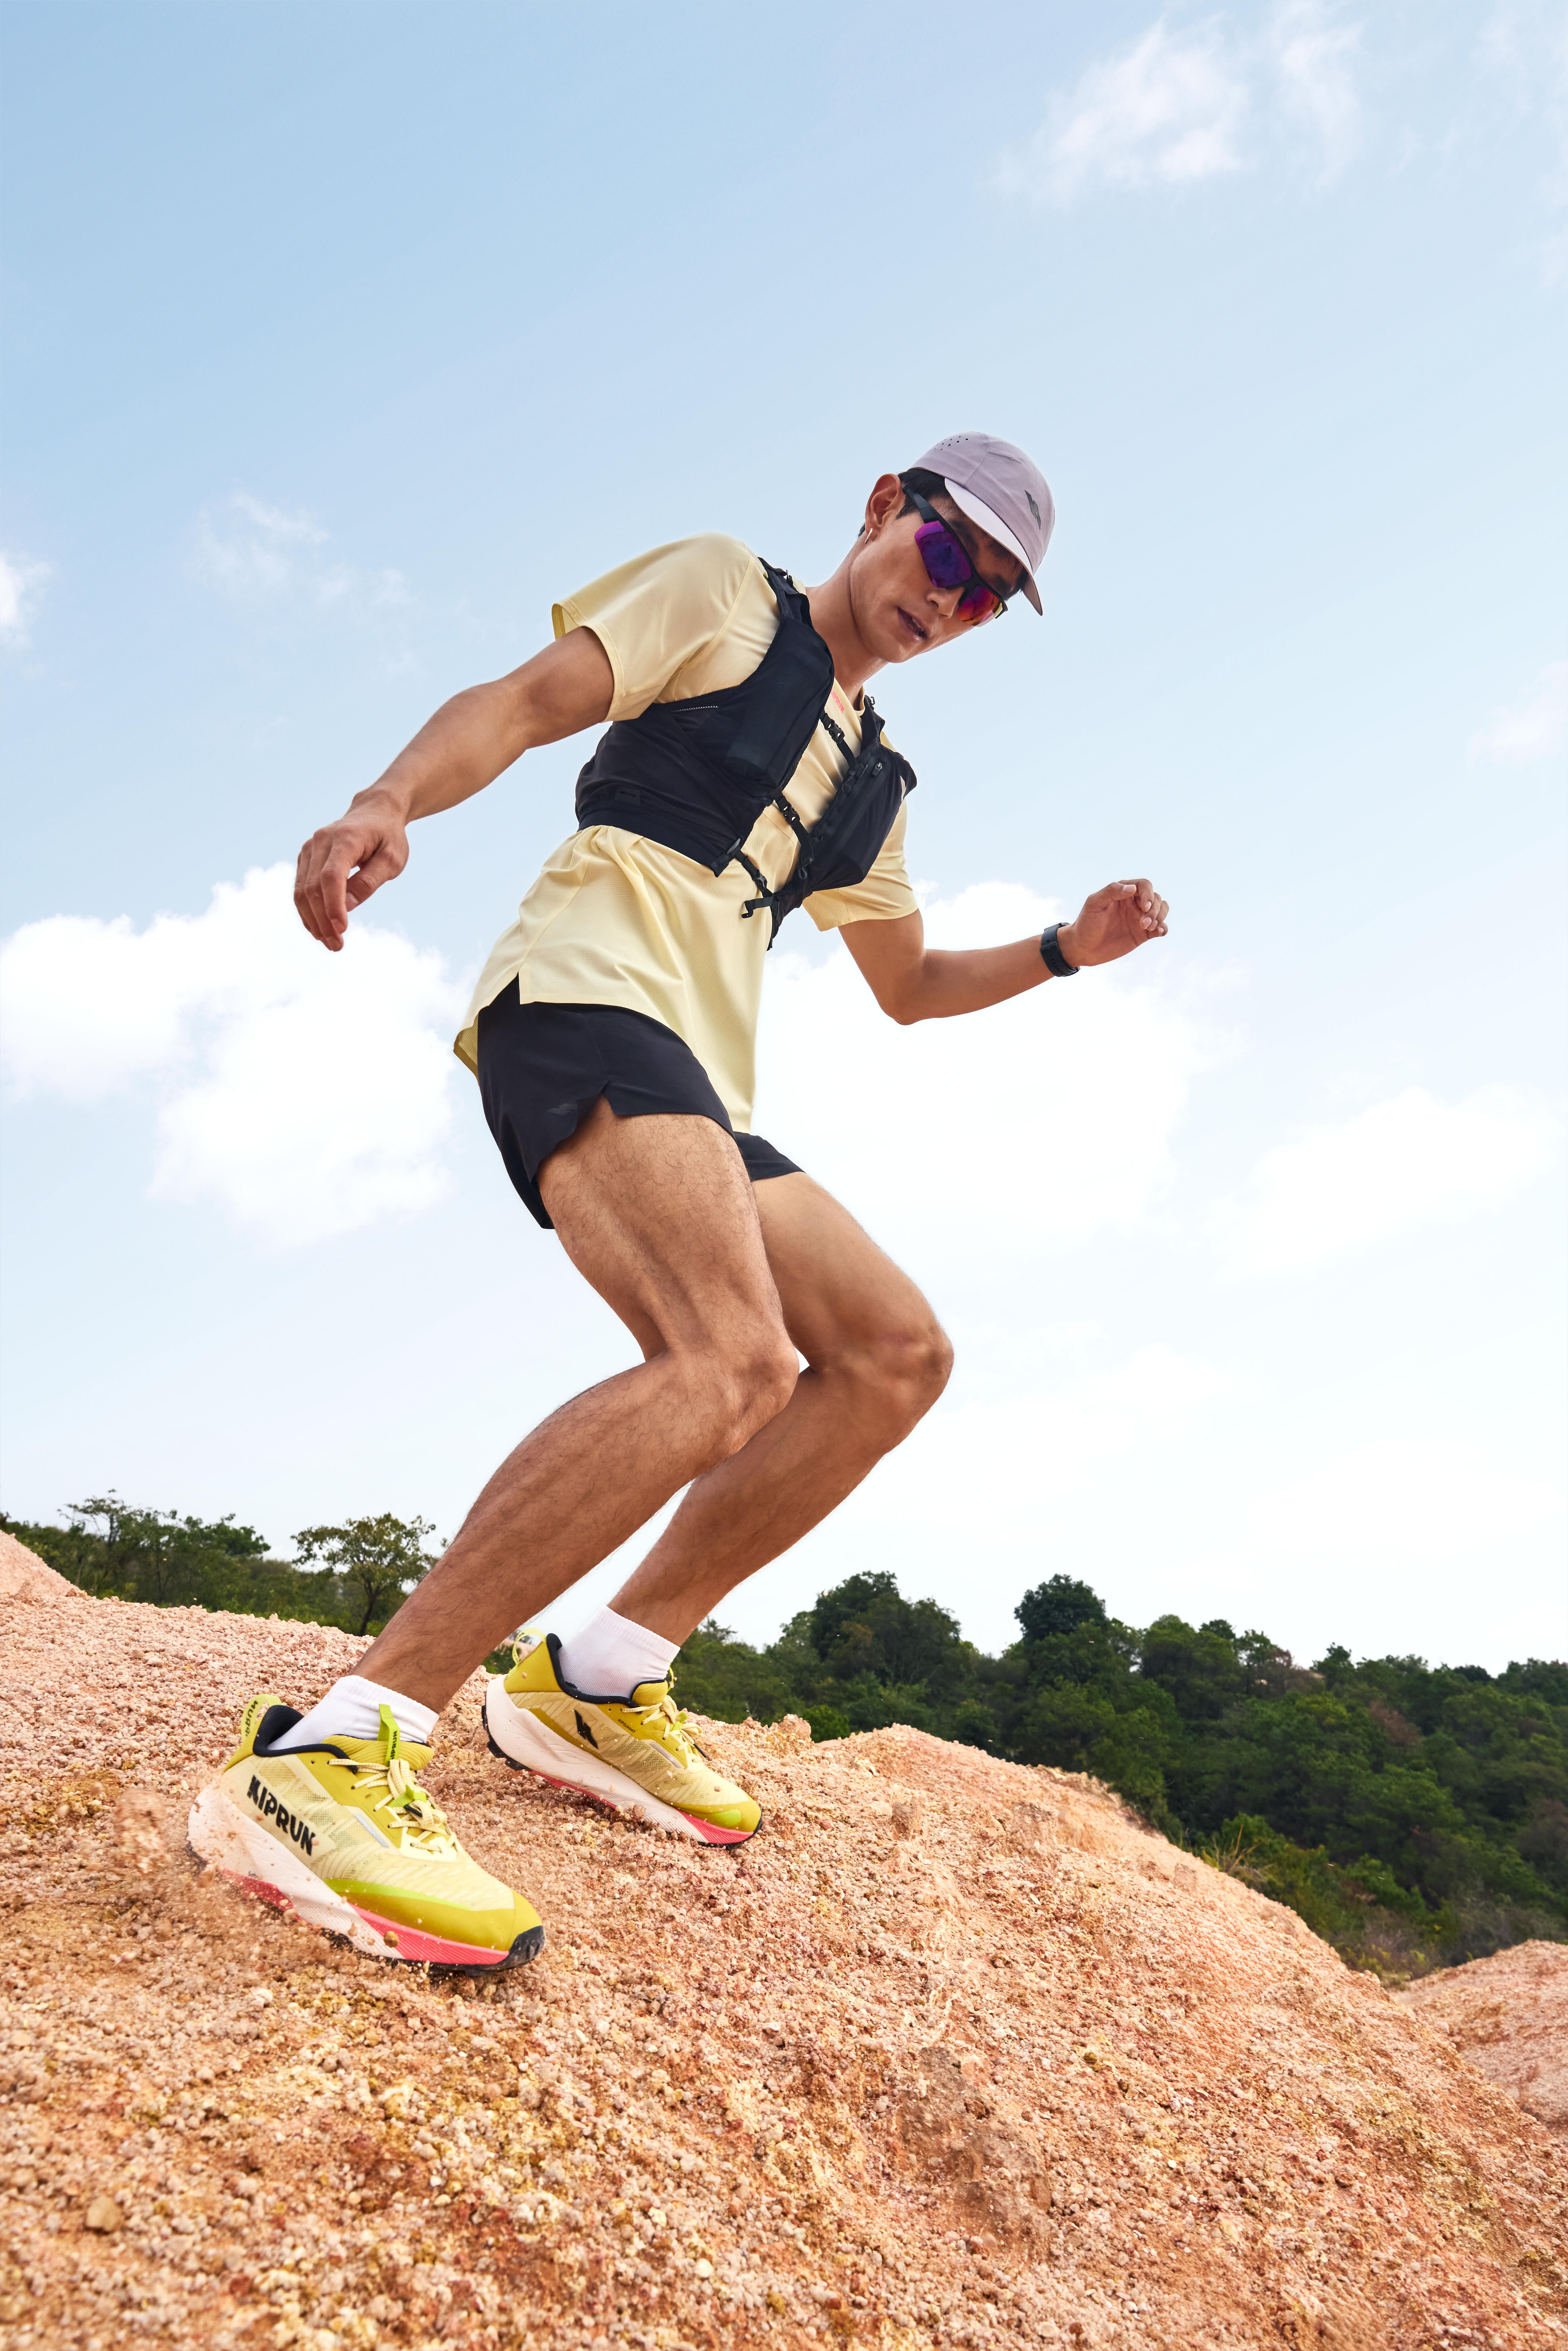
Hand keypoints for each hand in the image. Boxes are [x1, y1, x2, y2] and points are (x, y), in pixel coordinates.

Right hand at [293, 793, 409, 950]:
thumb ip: (369, 881)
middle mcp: (321, 841)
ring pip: (301, 890)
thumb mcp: (392, 859)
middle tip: (337, 946)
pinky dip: (307, 910)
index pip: (331, 877)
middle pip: (312, 887)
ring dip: (312, 920)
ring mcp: (309, 848)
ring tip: (329, 943)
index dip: (333, 906)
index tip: (342, 930)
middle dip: (322, 920)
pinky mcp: (305, 856)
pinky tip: (318, 929)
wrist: (374, 811)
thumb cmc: (388, 837)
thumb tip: (347, 907)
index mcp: (345, 839)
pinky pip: (300, 887)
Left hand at [1057, 879, 1167, 968]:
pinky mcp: (1143, 934)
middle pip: (1156, 898)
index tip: (1144, 906)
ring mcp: (1140, 918)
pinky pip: (1160, 928)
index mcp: (1123, 893)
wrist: (1084, 948)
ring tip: (1148, 927)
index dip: (1148, 894)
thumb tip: (1132, 888)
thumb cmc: (1086, 923)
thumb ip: (1111, 891)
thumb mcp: (1094, 904)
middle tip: (1143, 923)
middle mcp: (1134, 904)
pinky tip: (1158, 932)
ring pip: (1161, 910)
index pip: (1144, 885)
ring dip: (1160, 917)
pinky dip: (1163, 928)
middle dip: (1154, 909)